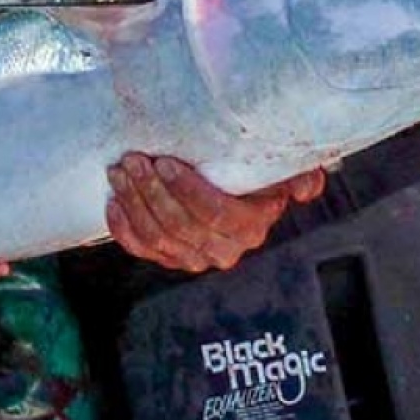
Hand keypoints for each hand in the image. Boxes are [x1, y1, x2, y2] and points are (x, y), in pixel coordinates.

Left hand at [105, 153, 325, 272]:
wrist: (235, 190)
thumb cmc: (256, 173)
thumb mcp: (283, 169)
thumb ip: (299, 174)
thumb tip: (306, 190)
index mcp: (250, 226)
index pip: (214, 214)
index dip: (186, 190)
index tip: (165, 162)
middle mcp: (223, 250)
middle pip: (180, 225)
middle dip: (152, 191)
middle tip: (133, 161)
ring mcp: (193, 258)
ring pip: (157, 237)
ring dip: (134, 203)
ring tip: (119, 172)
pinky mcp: (169, 258)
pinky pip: (142, 249)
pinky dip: (123, 229)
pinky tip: (113, 203)